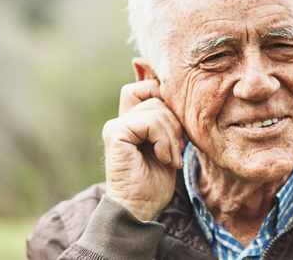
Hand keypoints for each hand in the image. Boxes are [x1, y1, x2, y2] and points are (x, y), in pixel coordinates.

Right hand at [102, 79, 184, 220]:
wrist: (140, 208)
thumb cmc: (155, 180)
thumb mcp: (170, 142)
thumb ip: (168, 117)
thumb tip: (174, 89)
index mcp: (133, 117)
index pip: (149, 85)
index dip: (166, 94)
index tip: (178, 128)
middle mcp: (121, 118)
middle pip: (156, 93)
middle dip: (175, 120)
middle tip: (177, 148)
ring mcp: (116, 125)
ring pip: (157, 108)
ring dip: (172, 136)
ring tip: (170, 159)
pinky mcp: (115, 133)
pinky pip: (150, 122)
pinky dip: (164, 141)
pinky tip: (162, 159)